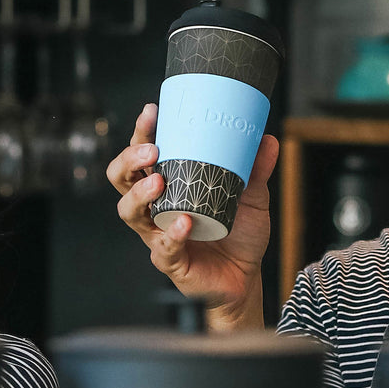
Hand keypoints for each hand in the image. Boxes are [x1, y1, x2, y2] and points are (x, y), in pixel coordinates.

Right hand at [106, 102, 278, 328]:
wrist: (247, 276)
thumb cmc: (240, 234)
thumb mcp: (253, 197)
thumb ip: (256, 170)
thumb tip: (266, 138)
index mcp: (170, 186)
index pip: (143, 156)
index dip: (142, 133)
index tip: (152, 111)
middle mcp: (156, 209)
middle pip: (122, 179)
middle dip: (129, 160)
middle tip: (151, 149)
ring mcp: (158, 235)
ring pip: (130, 213)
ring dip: (140, 194)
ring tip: (158, 182)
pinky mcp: (171, 262)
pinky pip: (163, 249)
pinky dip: (172, 235)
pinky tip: (184, 224)